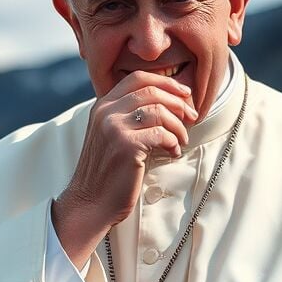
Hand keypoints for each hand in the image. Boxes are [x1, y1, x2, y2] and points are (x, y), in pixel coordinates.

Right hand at [52, 72, 196, 264]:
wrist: (90, 203)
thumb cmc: (106, 173)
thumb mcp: (110, 136)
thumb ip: (128, 116)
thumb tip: (167, 104)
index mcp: (103, 106)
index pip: (138, 78)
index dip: (166, 82)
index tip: (184, 94)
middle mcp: (106, 112)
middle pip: (151, 90)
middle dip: (178, 102)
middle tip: (192, 117)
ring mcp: (114, 127)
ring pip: (159, 111)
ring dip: (178, 125)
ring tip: (181, 140)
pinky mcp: (126, 146)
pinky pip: (161, 134)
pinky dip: (173, 142)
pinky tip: (172, 153)